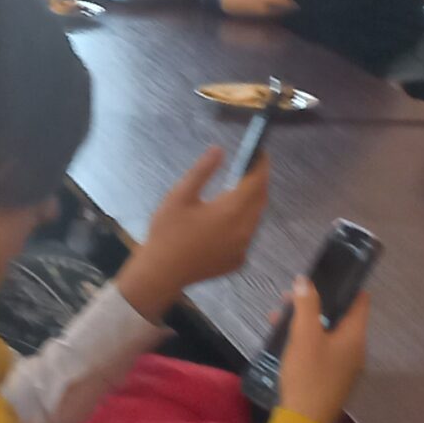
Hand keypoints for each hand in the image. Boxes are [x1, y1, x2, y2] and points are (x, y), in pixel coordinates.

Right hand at [118, 145, 269, 320]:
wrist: (162, 273)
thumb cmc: (167, 232)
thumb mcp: (179, 196)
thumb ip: (202, 171)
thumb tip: (219, 150)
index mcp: (230, 211)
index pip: (256, 182)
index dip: (261, 166)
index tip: (260, 153)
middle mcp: (243, 230)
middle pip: (260, 200)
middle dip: (258, 182)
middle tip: (249, 167)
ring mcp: (242, 248)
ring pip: (255, 218)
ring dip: (251, 202)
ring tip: (237, 190)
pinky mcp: (237, 261)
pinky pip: (247, 236)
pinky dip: (243, 222)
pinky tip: (226, 220)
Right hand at [275, 276, 370, 422]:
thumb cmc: (308, 375)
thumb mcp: (304, 336)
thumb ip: (306, 305)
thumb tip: (305, 281)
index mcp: (355, 337)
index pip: (360, 301)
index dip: (346, 285)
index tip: (325, 274)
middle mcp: (355, 350)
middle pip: (340, 317)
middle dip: (315, 304)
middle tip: (290, 297)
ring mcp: (344, 367)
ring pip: (327, 334)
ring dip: (306, 322)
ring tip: (278, 317)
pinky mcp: (331, 379)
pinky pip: (322, 350)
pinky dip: (306, 340)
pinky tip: (283, 340)